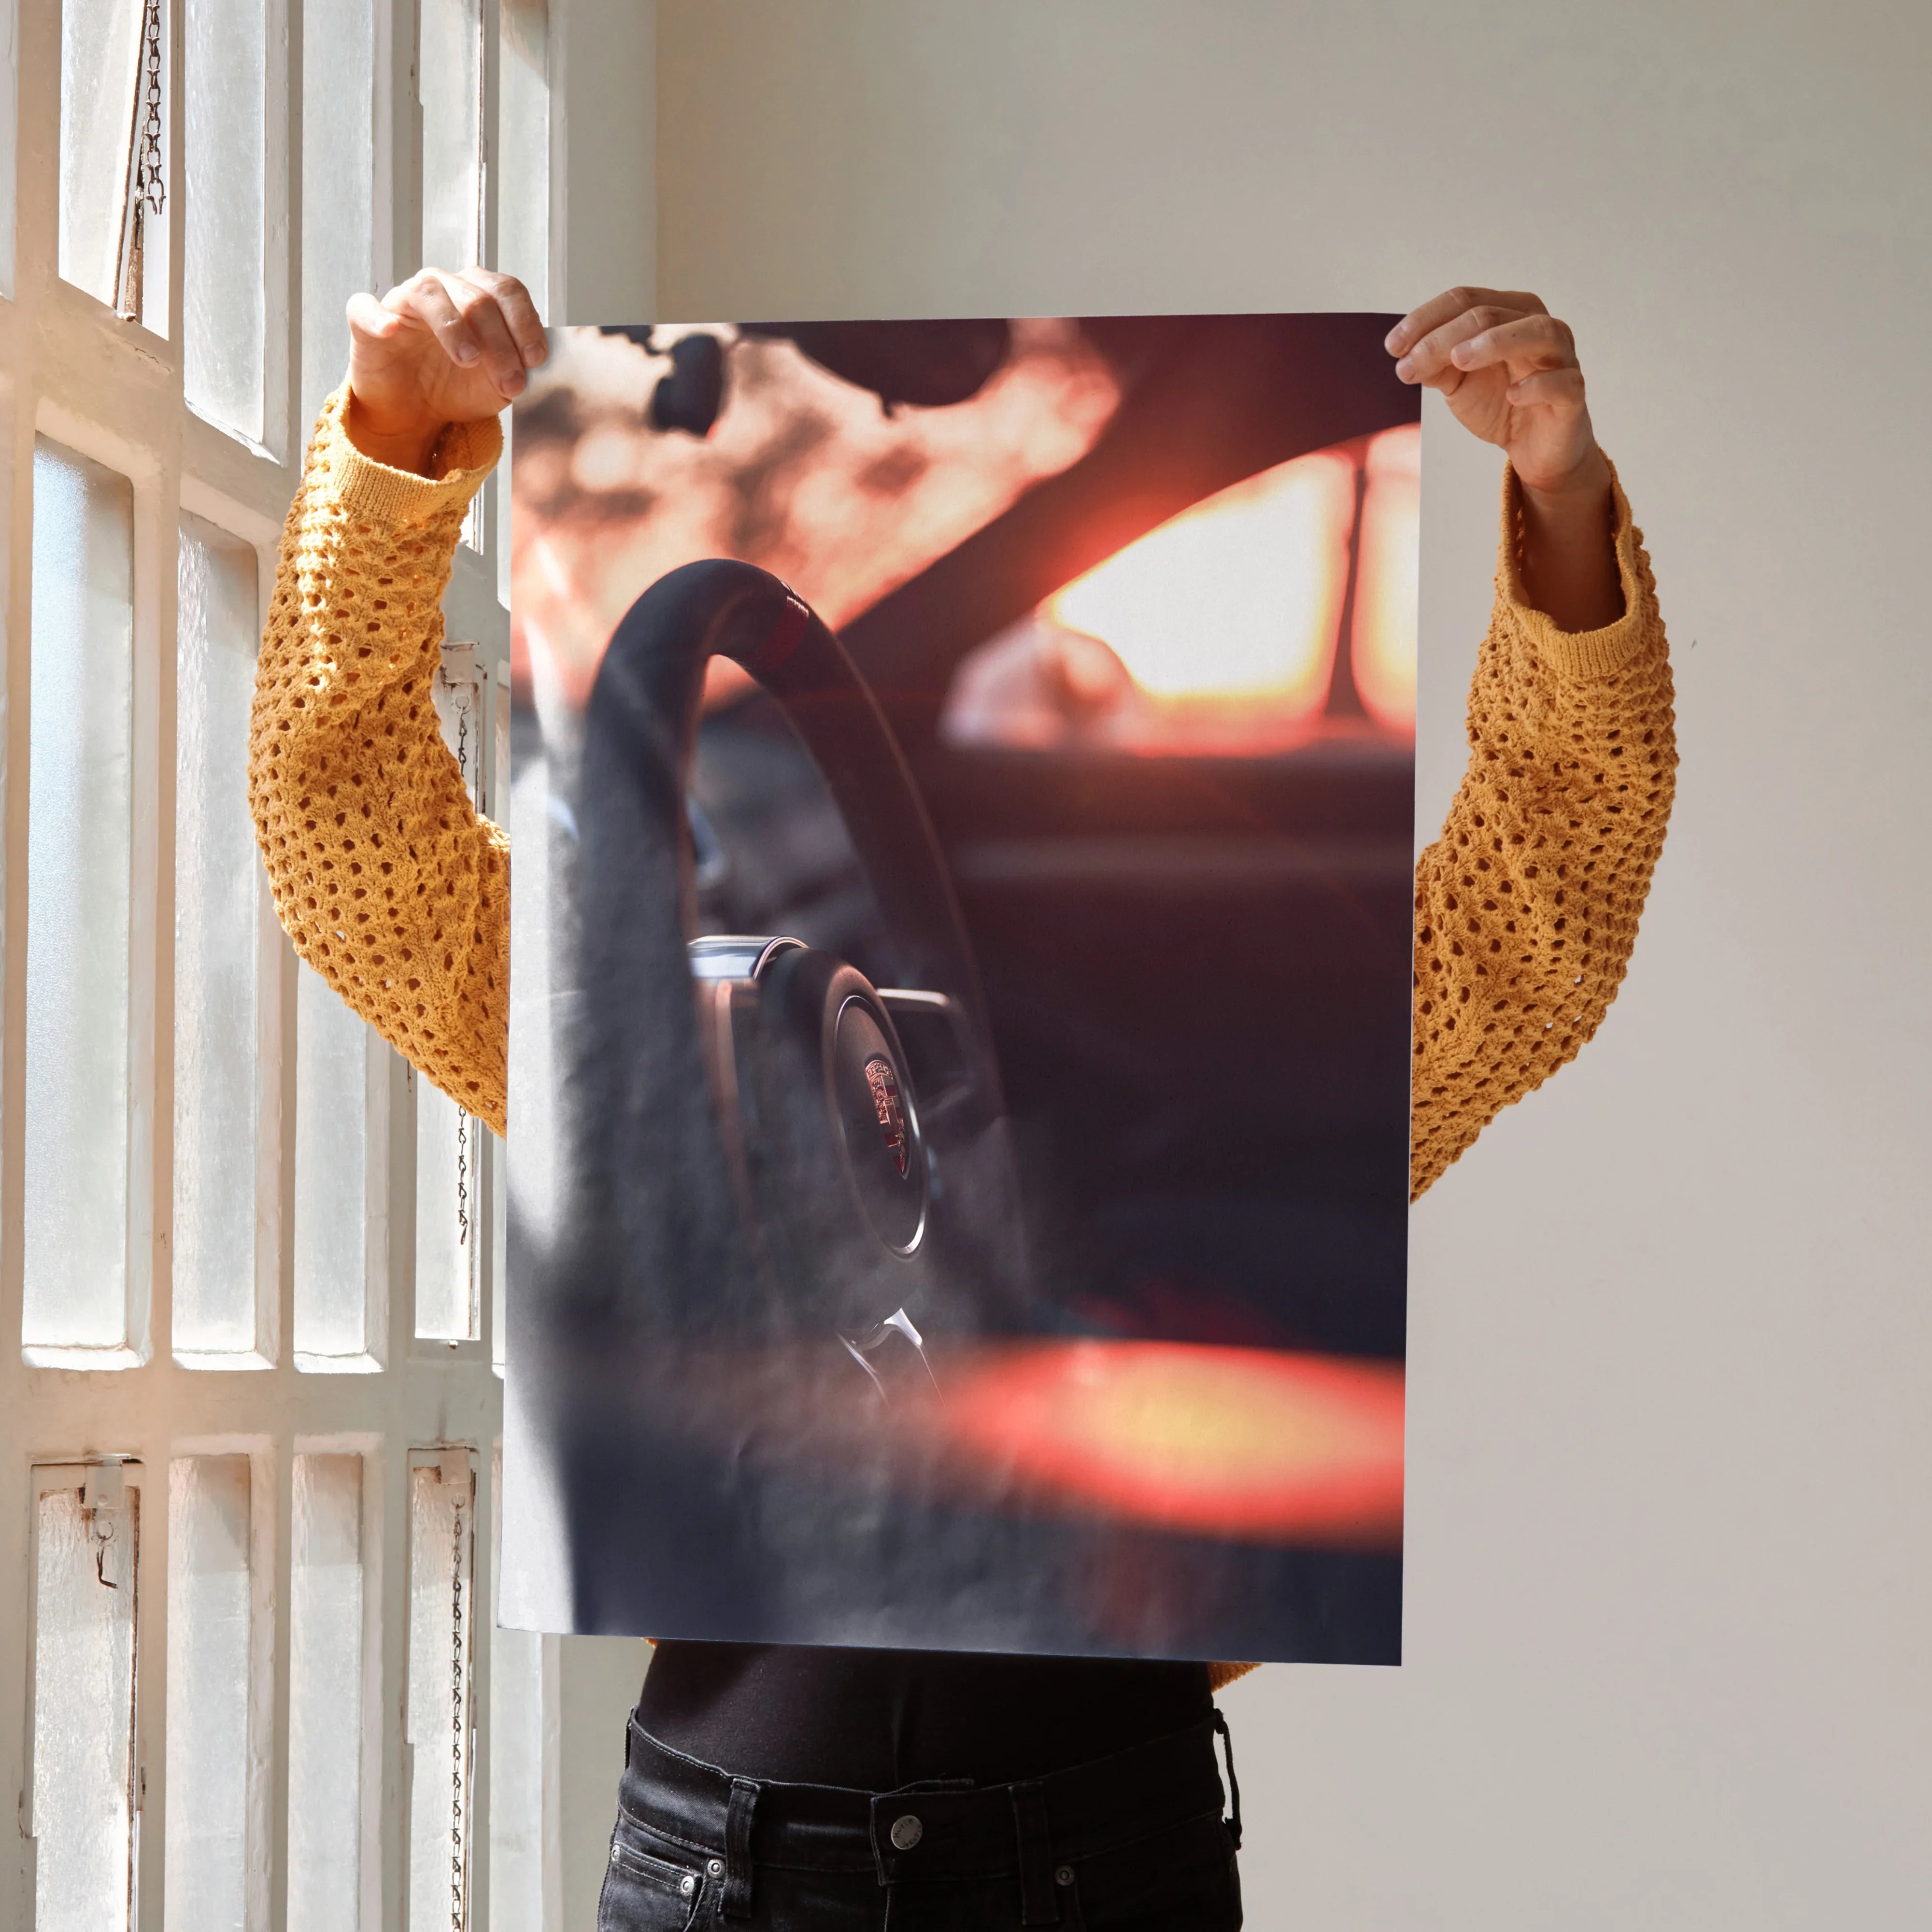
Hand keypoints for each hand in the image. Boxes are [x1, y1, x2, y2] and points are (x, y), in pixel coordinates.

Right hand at [344, 267, 546, 474]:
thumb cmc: (458, 387)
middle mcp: (443, 288)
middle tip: (511, 383)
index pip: (507, 291)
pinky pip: (366, 307)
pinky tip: (391, 331)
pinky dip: (378, 317)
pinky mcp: (367, 320)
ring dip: (454, 327)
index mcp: (479, 294)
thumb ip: (519, 368)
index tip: (535, 361)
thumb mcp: (498, 384)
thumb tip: (537, 365)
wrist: (414, 412)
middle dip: (500, 343)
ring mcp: (404, 300)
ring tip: (469, 360)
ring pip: (430, 293)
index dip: (525, 323)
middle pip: (477, 297)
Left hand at [1386, 288, 1605, 499]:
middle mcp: (1538, 326)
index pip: (1466, 299)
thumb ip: (1435, 366)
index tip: (1393, 346)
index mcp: (1509, 314)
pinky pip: (1563, 382)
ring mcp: (1561, 357)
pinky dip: (1538, 385)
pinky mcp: (1572, 394)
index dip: (1426, 318)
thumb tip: (1404, 356)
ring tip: (1458, 359)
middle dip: (1444, 337)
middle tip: (1410, 363)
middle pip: (1492, 314)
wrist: (1534, 448)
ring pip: (1538, 331)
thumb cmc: (1500, 405)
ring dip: (1496, 342)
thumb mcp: (1459, 383)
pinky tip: (1512, 395)